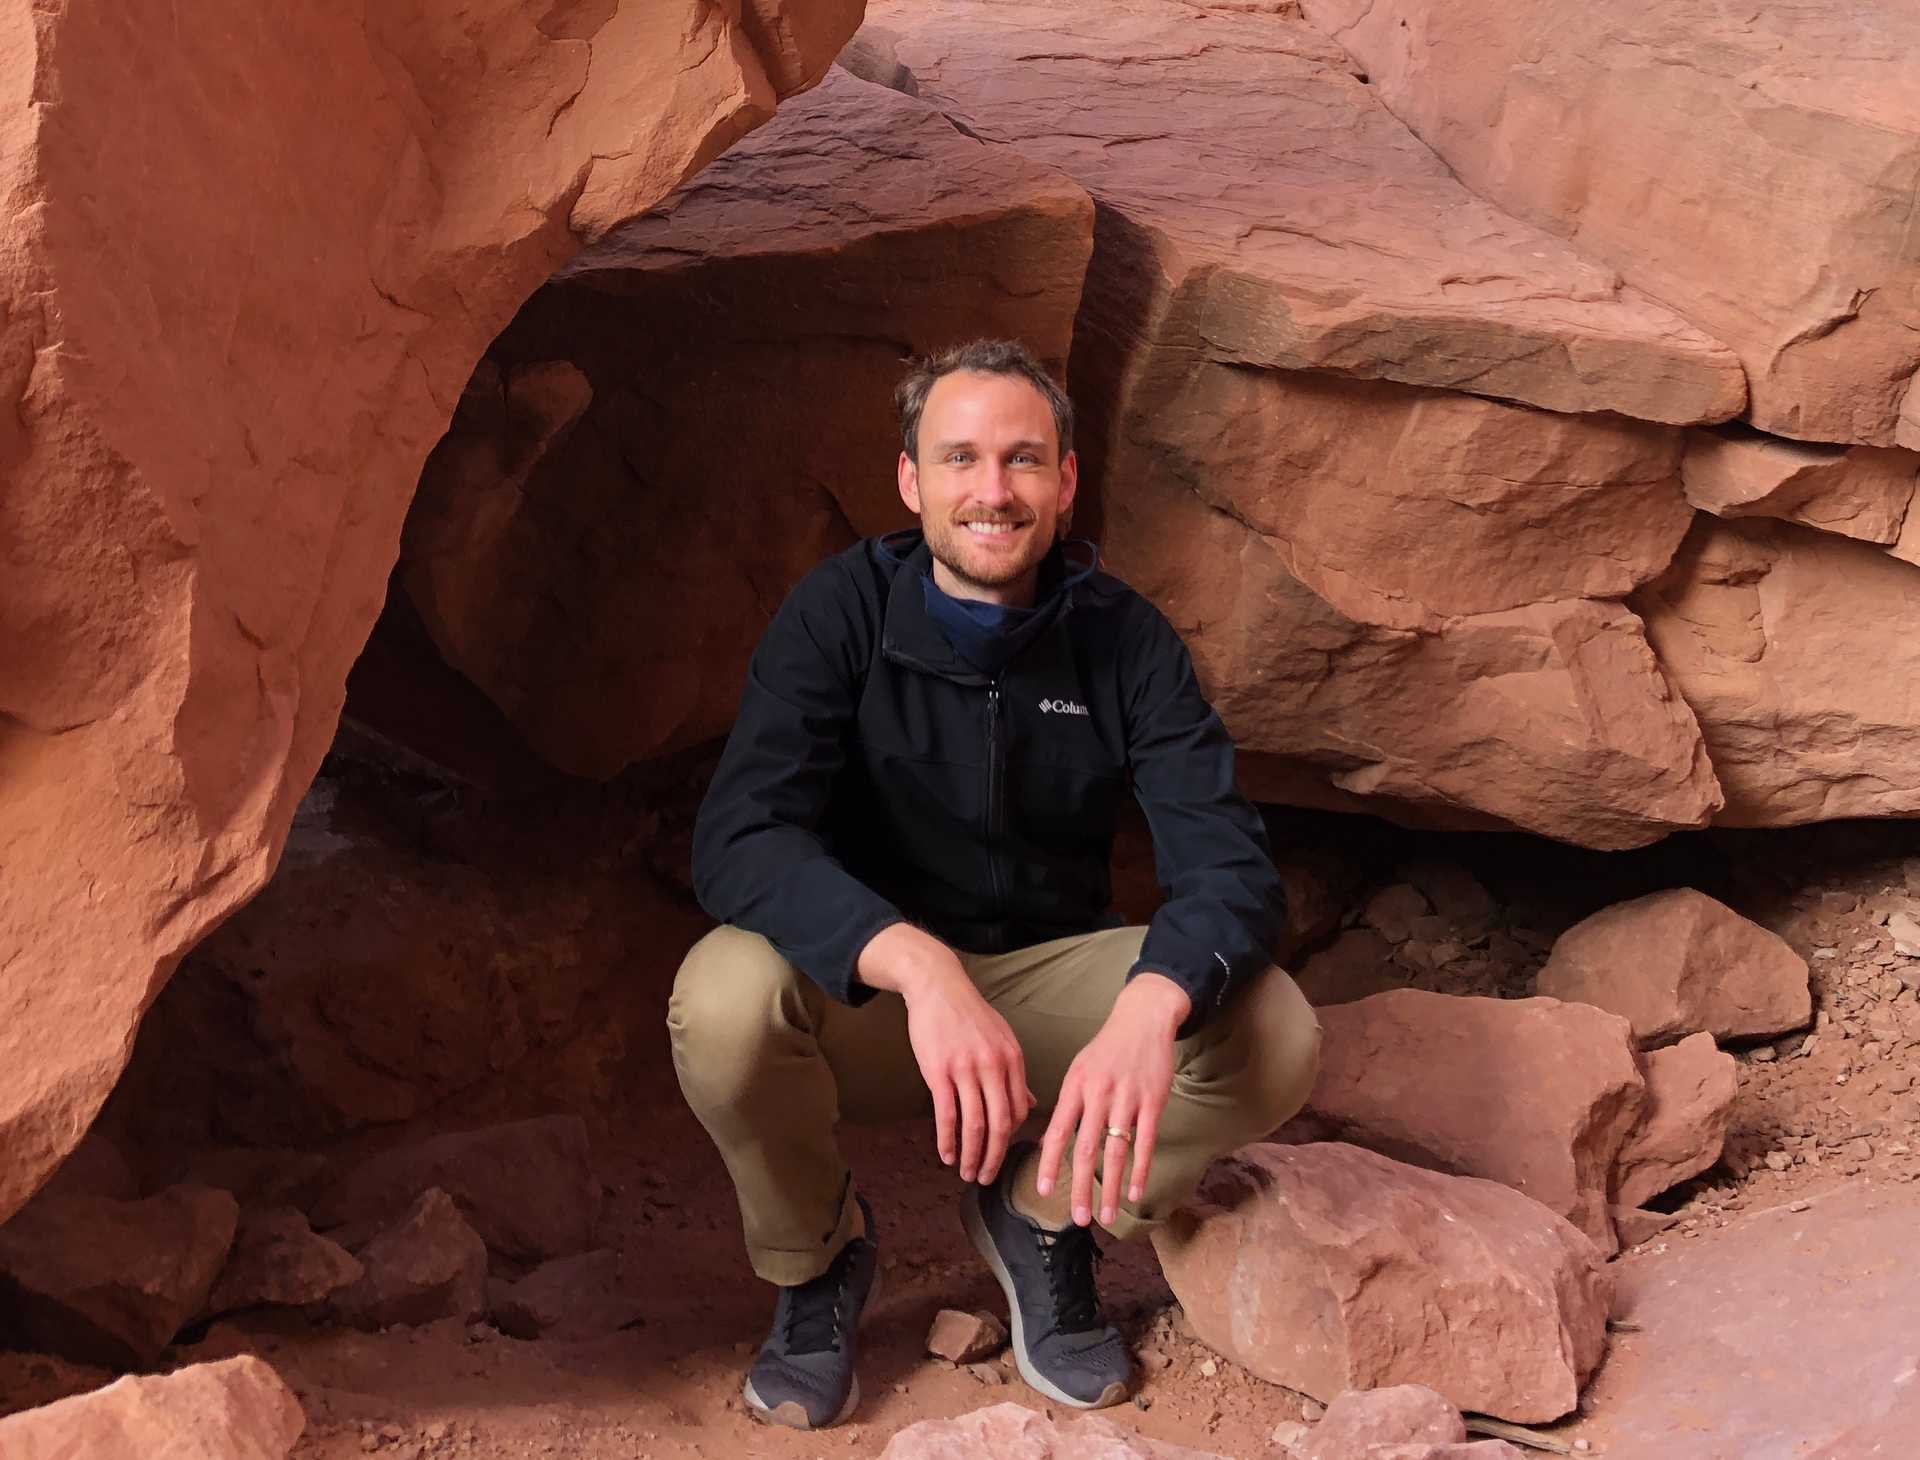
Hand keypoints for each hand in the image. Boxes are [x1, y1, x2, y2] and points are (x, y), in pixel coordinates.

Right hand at [857, 923, 1035, 1184]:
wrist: (938, 986)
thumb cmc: (970, 1014)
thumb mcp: (1001, 1038)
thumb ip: (1014, 1073)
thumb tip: (1029, 1103)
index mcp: (1012, 1060)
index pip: (1019, 1110)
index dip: (1010, 1138)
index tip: (1001, 1154)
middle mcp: (993, 1066)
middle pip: (1000, 1124)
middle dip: (995, 1157)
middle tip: (987, 1178)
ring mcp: (966, 1069)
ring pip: (974, 1124)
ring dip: (971, 1155)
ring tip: (967, 1173)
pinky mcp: (938, 1071)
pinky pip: (946, 1114)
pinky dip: (948, 1140)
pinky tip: (947, 1154)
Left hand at [1037, 972, 1189, 1226]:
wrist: (1142, 1019)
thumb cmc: (1107, 1048)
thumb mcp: (1079, 1069)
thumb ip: (1068, 1103)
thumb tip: (1050, 1138)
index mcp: (1075, 1086)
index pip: (1057, 1130)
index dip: (1049, 1162)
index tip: (1043, 1190)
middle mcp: (1098, 1094)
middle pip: (1086, 1148)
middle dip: (1080, 1186)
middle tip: (1078, 1218)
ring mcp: (1127, 1098)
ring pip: (1116, 1150)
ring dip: (1109, 1187)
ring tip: (1105, 1215)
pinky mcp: (1153, 1101)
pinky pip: (1146, 1142)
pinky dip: (1140, 1170)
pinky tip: (1134, 1192)